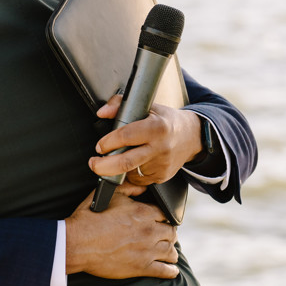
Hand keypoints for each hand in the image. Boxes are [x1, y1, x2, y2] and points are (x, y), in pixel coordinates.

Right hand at [64, 184, 179, 279]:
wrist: (77, 243)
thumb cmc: (89, 218)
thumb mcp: (108, 195)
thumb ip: (129, 188)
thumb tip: (144, 187)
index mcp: (143, 212)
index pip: (166, 213)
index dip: (164, 216)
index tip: (161, 220)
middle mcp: (149, 231)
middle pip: (171, 232)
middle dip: (168, 233)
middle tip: (164, 236)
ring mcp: (147, 251)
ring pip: (171, 251)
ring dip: (171, 251)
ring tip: (168, 252)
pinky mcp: (141, 268)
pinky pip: (164, 271)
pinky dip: (170, 271)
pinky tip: (171, 270)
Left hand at [87, 95, 202, 185]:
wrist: (192, 137)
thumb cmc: (166, 120)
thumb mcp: (148, 107)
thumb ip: (121, 105)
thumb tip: (102, 112)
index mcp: (157, 128)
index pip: (126, 136)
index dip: (108, 142)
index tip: (100, 145)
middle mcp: (160, 148)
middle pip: (125, 163)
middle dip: (103, 166)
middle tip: (93, 163)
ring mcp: (161, 165)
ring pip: (129, 172)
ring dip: (118, 169)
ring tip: (119, 158)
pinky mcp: (162, 177)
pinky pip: (139, 180)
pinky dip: (131, 174)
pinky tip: (134, 164)